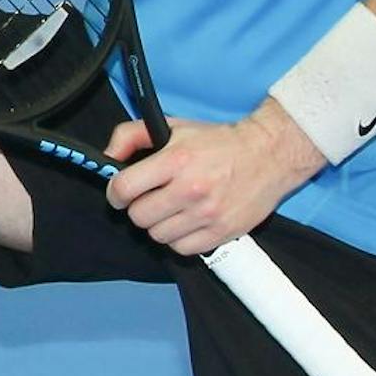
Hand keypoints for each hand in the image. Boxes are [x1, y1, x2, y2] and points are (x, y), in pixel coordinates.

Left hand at [101, 107, 322, 255]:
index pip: (124, 188)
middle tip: (149, 200)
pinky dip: (178, 239)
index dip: (115, 193)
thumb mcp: (173, 127)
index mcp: (175, 160)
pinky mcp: (221, 232)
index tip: (120, 193)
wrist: (269, 154)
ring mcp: (207, 214)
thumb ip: (131, 135)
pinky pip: (182, 249)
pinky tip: (186, 223)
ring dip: (158, 225)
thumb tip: (107, 157)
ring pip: (158, 235)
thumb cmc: (219, 142)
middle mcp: (190, 189)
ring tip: (170, 210)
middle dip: (138, 208)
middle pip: (139, 216)